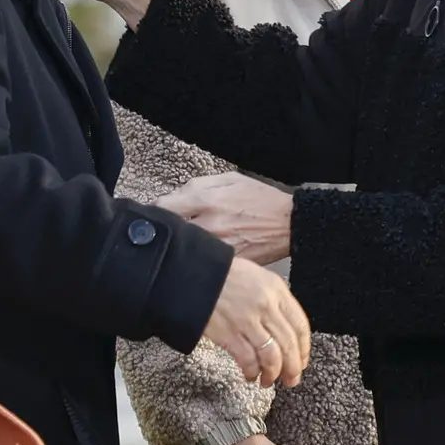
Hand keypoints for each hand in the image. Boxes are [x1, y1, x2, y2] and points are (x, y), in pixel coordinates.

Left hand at [159, 173, 291, 265]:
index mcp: (206, 199)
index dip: (153, 211)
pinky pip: (204, 265)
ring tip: (183, 246)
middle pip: (170, 233)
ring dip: (180, 249)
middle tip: (165, 232)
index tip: (153, 215)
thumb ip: (195, 186)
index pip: (162, 207)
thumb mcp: (228, 179)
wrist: (290, 223)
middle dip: (165, 232)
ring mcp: (218, 248)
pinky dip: (199, 263)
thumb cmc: (259, 199)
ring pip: (185, 252)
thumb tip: (169, 197)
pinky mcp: (228, 265)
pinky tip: (201, 259)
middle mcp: (209, 224)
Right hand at [203, 258, 310, 388]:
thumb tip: (283, 327)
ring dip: (272, 374)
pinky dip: (252, 372)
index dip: (303, 349)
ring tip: (268, 381)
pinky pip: (249, 360)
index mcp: (276, 289)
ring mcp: (247, 320)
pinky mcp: (229, 334)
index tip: (301, 361)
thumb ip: (272, 298)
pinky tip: (250, 375)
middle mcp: (266, 305)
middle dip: (292, 368)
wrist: (191, 274)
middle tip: (291, 380)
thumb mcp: (255, 276)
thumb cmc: (221, 274)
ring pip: (272, 357)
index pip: (300, 325)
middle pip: (289, 345)